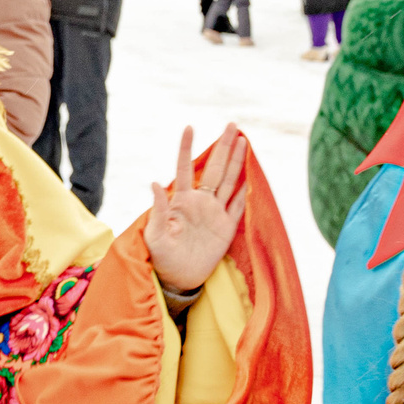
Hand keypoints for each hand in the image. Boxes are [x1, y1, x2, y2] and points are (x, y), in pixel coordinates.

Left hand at [146, 125, 247, 294]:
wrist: (177, 278)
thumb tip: (154, 182)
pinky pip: (237, 206)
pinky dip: (244, 192)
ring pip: (228, 182)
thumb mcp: (154, 234)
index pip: (184, 168)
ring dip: (236, 162)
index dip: (186, 148)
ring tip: (243, 141)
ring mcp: (214, 213)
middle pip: (214, 169)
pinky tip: (250, 177)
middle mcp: (200, 202)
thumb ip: (158, 209)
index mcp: (181, 200)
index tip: (189, 127)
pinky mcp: (226, 228)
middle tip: (231, 125)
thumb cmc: (160, 255)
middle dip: (223, 147)